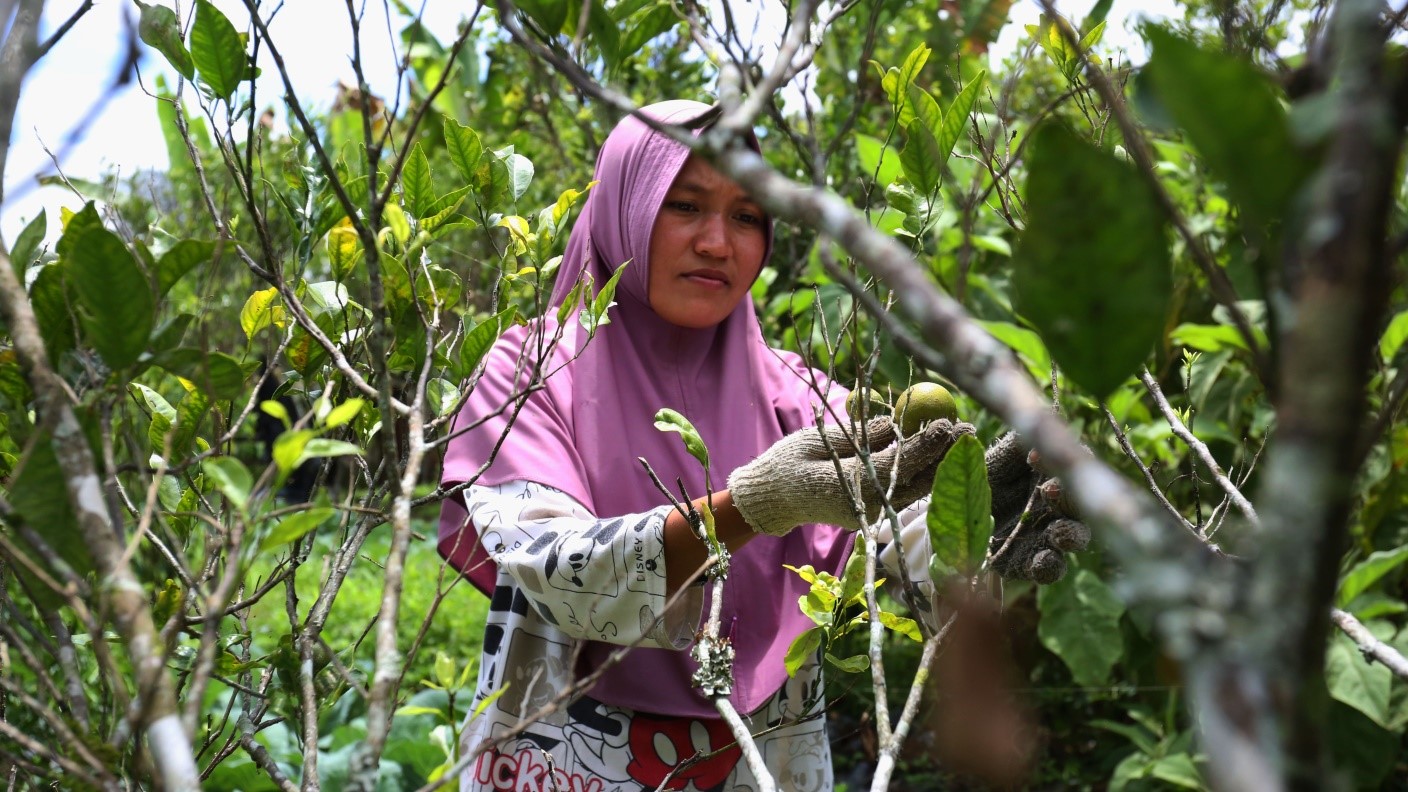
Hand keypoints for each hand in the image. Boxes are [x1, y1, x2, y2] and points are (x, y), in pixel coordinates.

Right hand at [728, 417, 973, 535]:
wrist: (773, 497)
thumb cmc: (790, 462)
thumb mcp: (822, 440)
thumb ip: (860, 435)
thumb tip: (899, 422)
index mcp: (852, 485)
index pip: (899, 463)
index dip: (925, 443)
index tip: (946, 422)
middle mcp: (868, 505)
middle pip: (918, 479)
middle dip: (945, 454)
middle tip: (968, 428)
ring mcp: (872, 513)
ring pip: (917, 489)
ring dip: (941, 465)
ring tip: (961, 438)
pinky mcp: (873, 513)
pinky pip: (906, 492)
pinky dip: (925, 473)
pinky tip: (939, 454)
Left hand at [986, 432, 1090, 583]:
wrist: (949, 512)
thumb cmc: (979, 477)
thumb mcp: (995, 457)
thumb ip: (1017, 444)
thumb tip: (1040, 424)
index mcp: (1053, 476)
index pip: (1076, 467)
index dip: (1067, 463)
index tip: (1036, 460)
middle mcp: (1058, 506)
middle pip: (1081, 504)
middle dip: (1071, 500)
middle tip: (1049, 492)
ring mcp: (1047, 536)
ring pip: (1075, 538)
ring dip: (1071, 535)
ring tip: (1058, 533)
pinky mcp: (1030, 563)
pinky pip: (1049, 569)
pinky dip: (1049, 567)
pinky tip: (1043, 560)